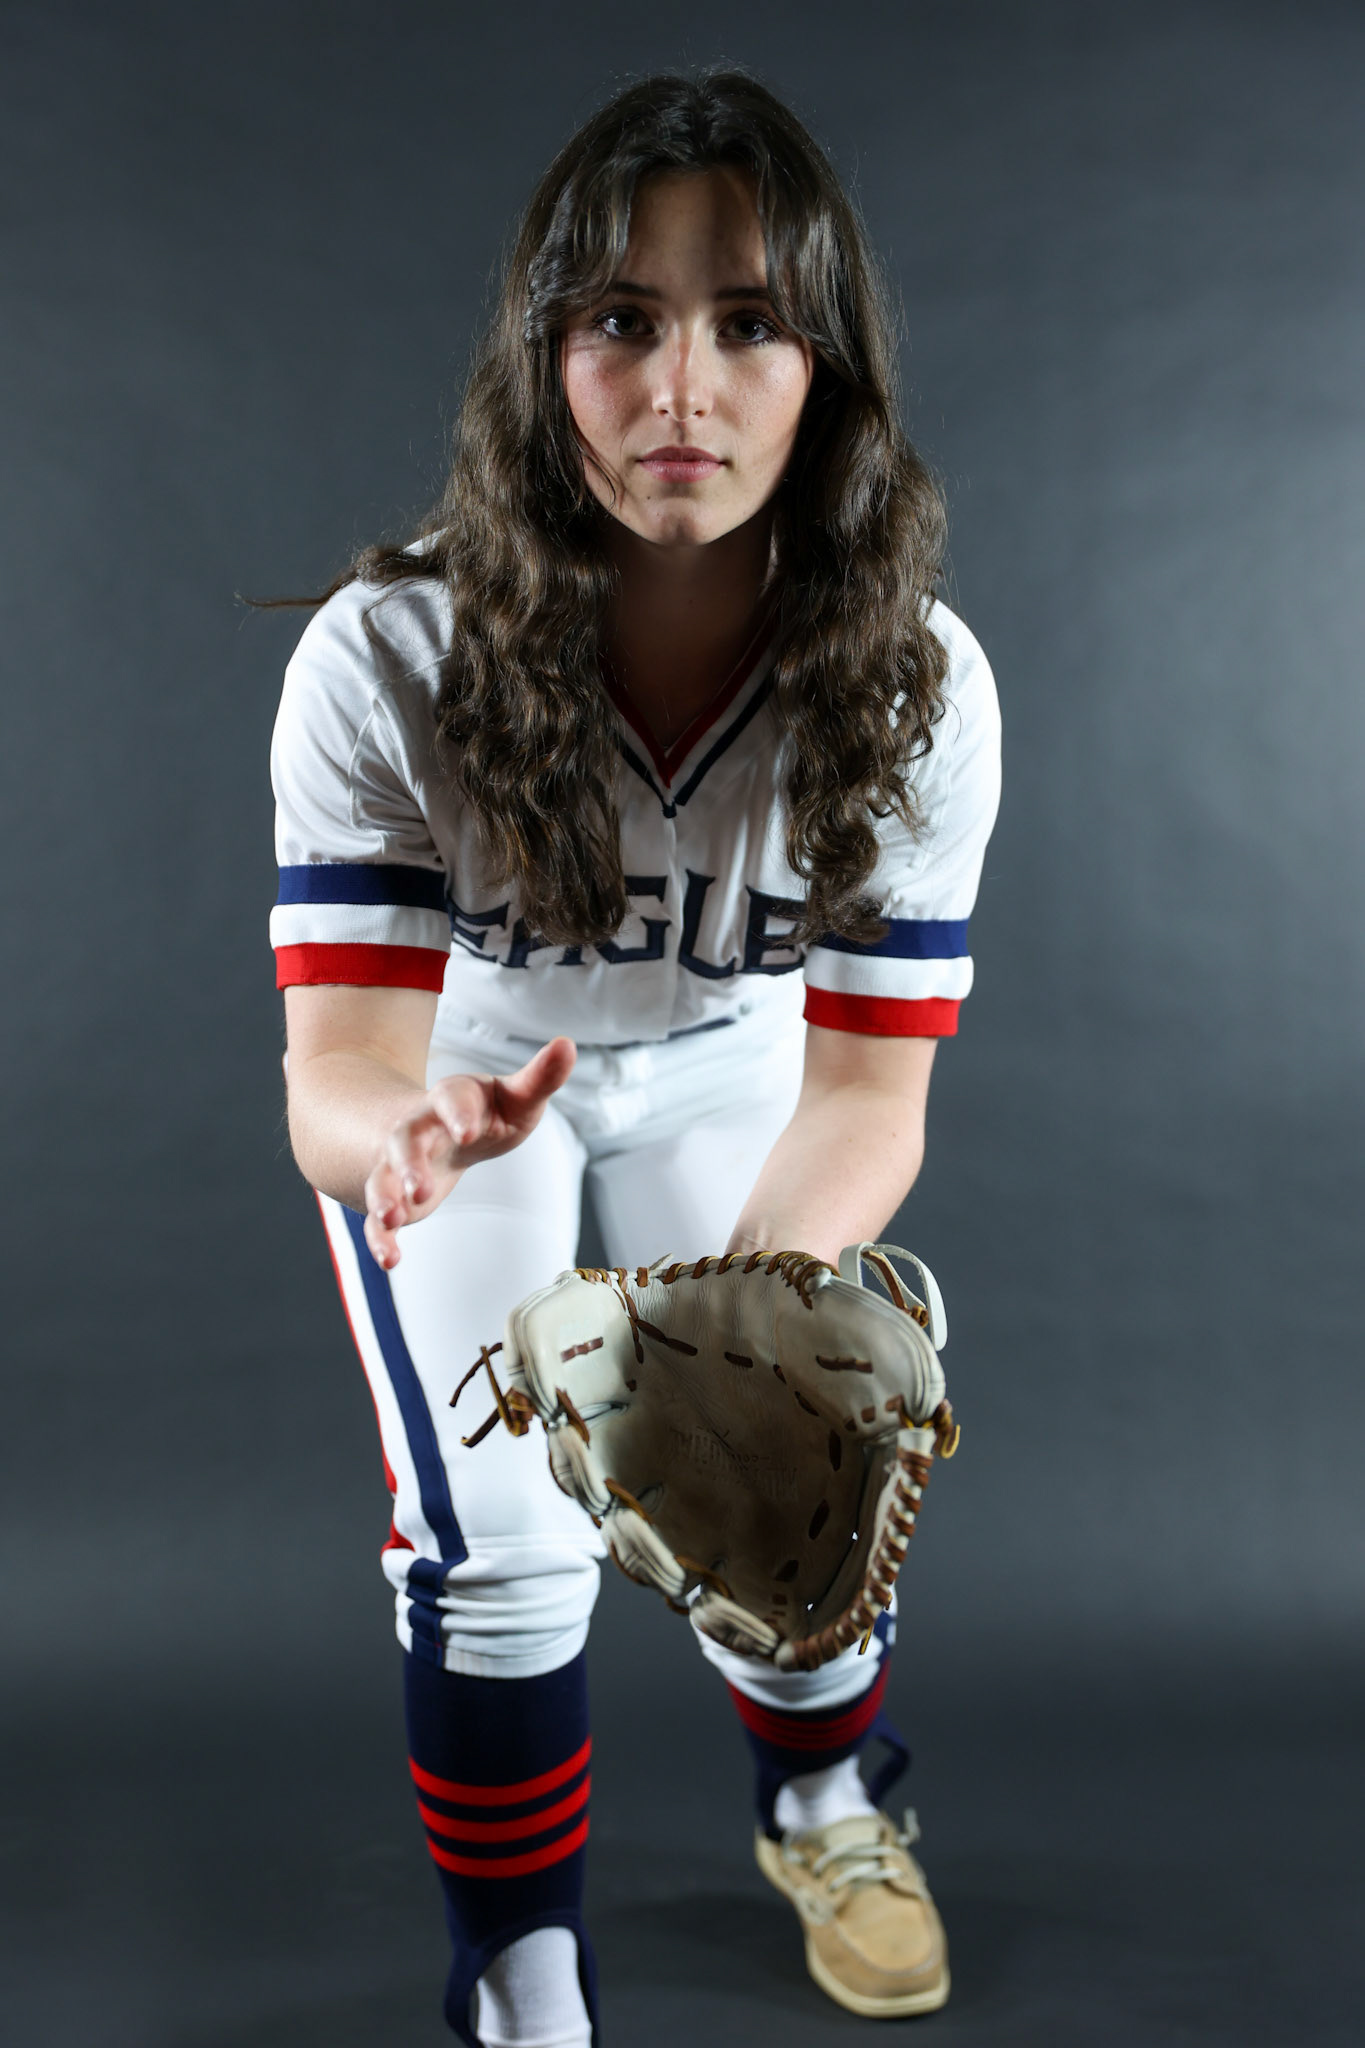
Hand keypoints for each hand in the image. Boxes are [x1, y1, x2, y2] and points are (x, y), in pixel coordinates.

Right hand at [362, 1036, 575, 1268]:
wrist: (436, 1130)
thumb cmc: (486, 1115)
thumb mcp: (515, 1097)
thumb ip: (540, 1077)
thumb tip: (568, 1045)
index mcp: (452, 1100)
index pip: (450, 1098)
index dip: (457, 1113)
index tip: (467, 1132)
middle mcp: (418, 1129)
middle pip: (405, 1140)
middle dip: (409, 1163)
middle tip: (420, 1187)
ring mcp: (399, 1164)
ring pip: (382, 1178)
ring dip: (383, 1197)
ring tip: (392, 1218)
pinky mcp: (393, 1196)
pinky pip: (378, 1218)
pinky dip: (380, 1238)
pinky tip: (390, 1260)